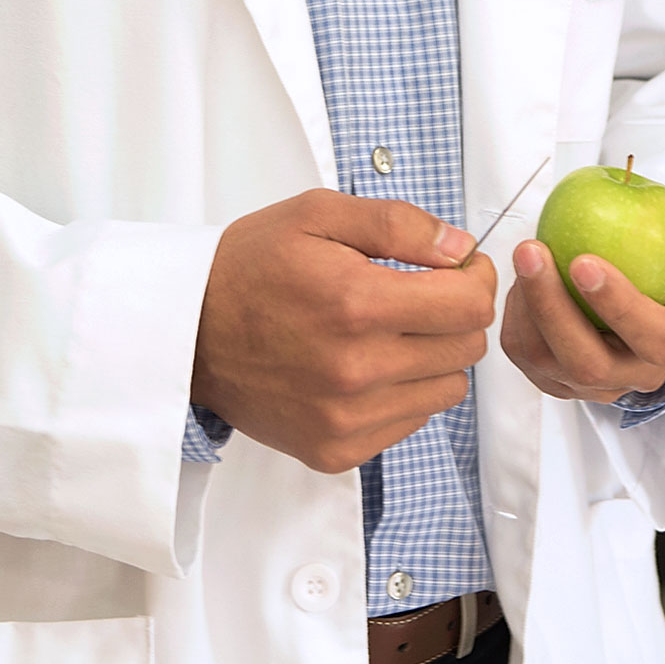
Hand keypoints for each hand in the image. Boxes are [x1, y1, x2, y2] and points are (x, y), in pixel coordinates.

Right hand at [192, 189, 496, 475]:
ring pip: (446, 388)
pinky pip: (411, 421)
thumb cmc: (251, 265)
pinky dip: (404, 390)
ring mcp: (347, 417)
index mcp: (356, 303)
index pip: (468, 304)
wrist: (189, 330)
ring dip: (434, 354)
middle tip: (425, 290)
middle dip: (456, 311)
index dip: (476, 277)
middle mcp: (357, 369)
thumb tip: (459, 247)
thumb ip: (397, 224)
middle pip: (466, 348)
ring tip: (392, 328)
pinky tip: (368, 362)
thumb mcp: (317, 213)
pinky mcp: (337, 450)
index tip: (460, 265)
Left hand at [500, 203, 664, 402]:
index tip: (584, 261)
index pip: (654, 339)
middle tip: (532, 250)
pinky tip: (522, 277)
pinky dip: (516, 314)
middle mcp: (635, 374)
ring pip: (546, 361)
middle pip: (588, 362)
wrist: (655, 303)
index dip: (618, 305)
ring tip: (525, 253)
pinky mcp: (556, 378)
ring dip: (526, 306)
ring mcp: (593, 382)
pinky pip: (524, 354)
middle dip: (553, 307)